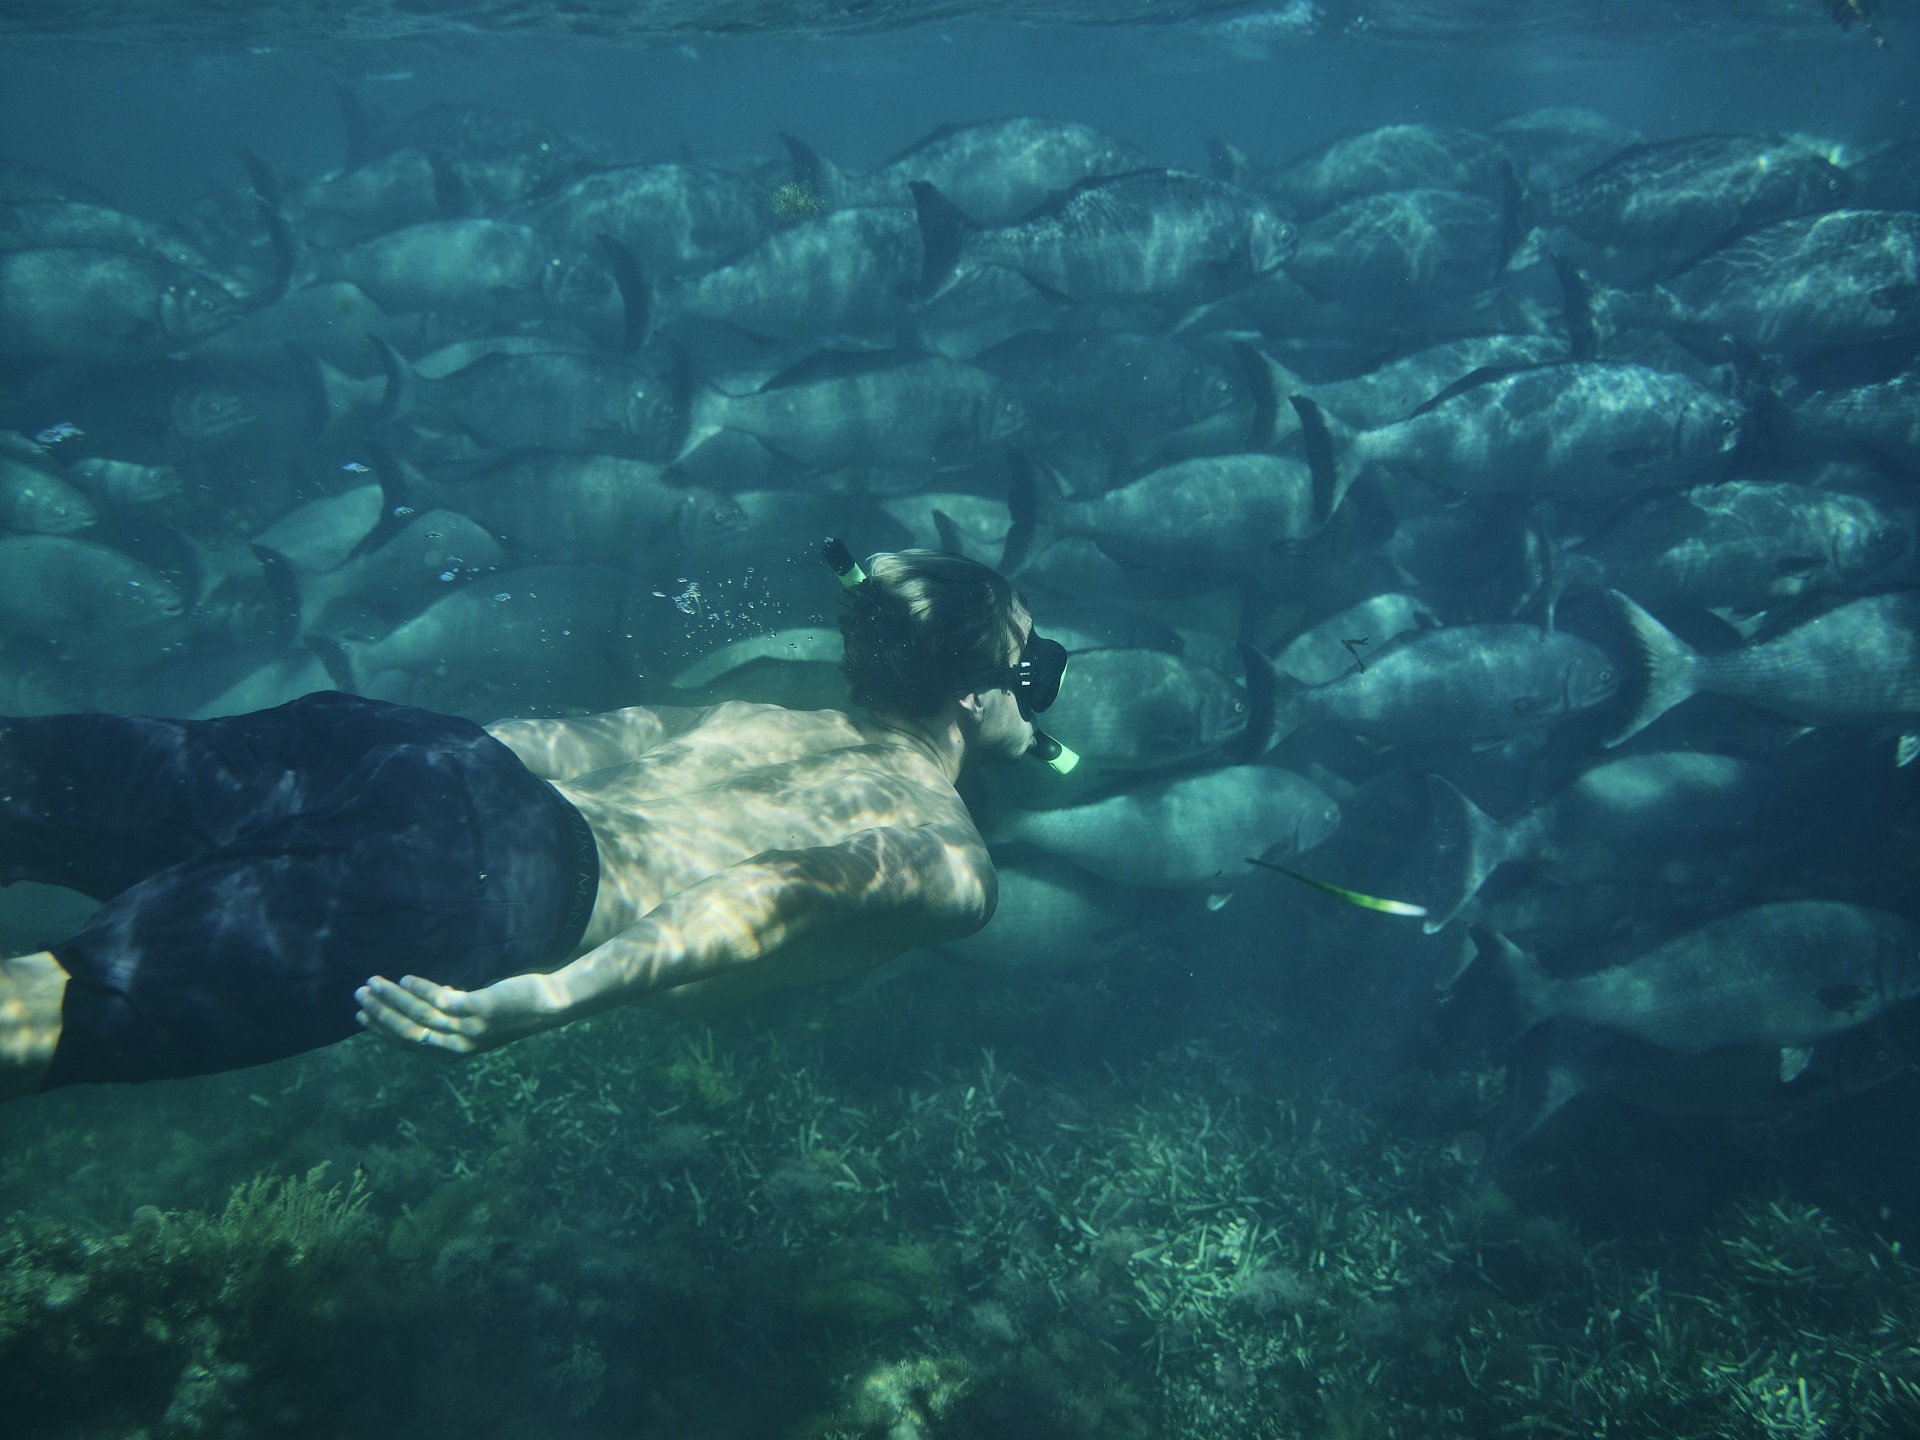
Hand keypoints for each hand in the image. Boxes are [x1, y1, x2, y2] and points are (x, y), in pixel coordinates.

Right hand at [354, 971, 569, 1059]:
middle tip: (359, 994)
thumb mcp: (477, 1016)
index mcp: (455, 1052)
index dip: (382, 1031)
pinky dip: (421, 989)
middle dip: (380, 1014)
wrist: (552, 1004)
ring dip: (393, 999)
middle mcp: (460, 1046)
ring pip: (421, 1016)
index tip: (361, 1016)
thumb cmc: (513, 1007)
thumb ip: (453, 1012)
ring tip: (375, 982)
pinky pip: (442, 1001)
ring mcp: (471, 1029)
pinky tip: (407, 979)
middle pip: (409, 1032)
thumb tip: (427, 997)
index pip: (409, 1044)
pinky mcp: (481, 1010)